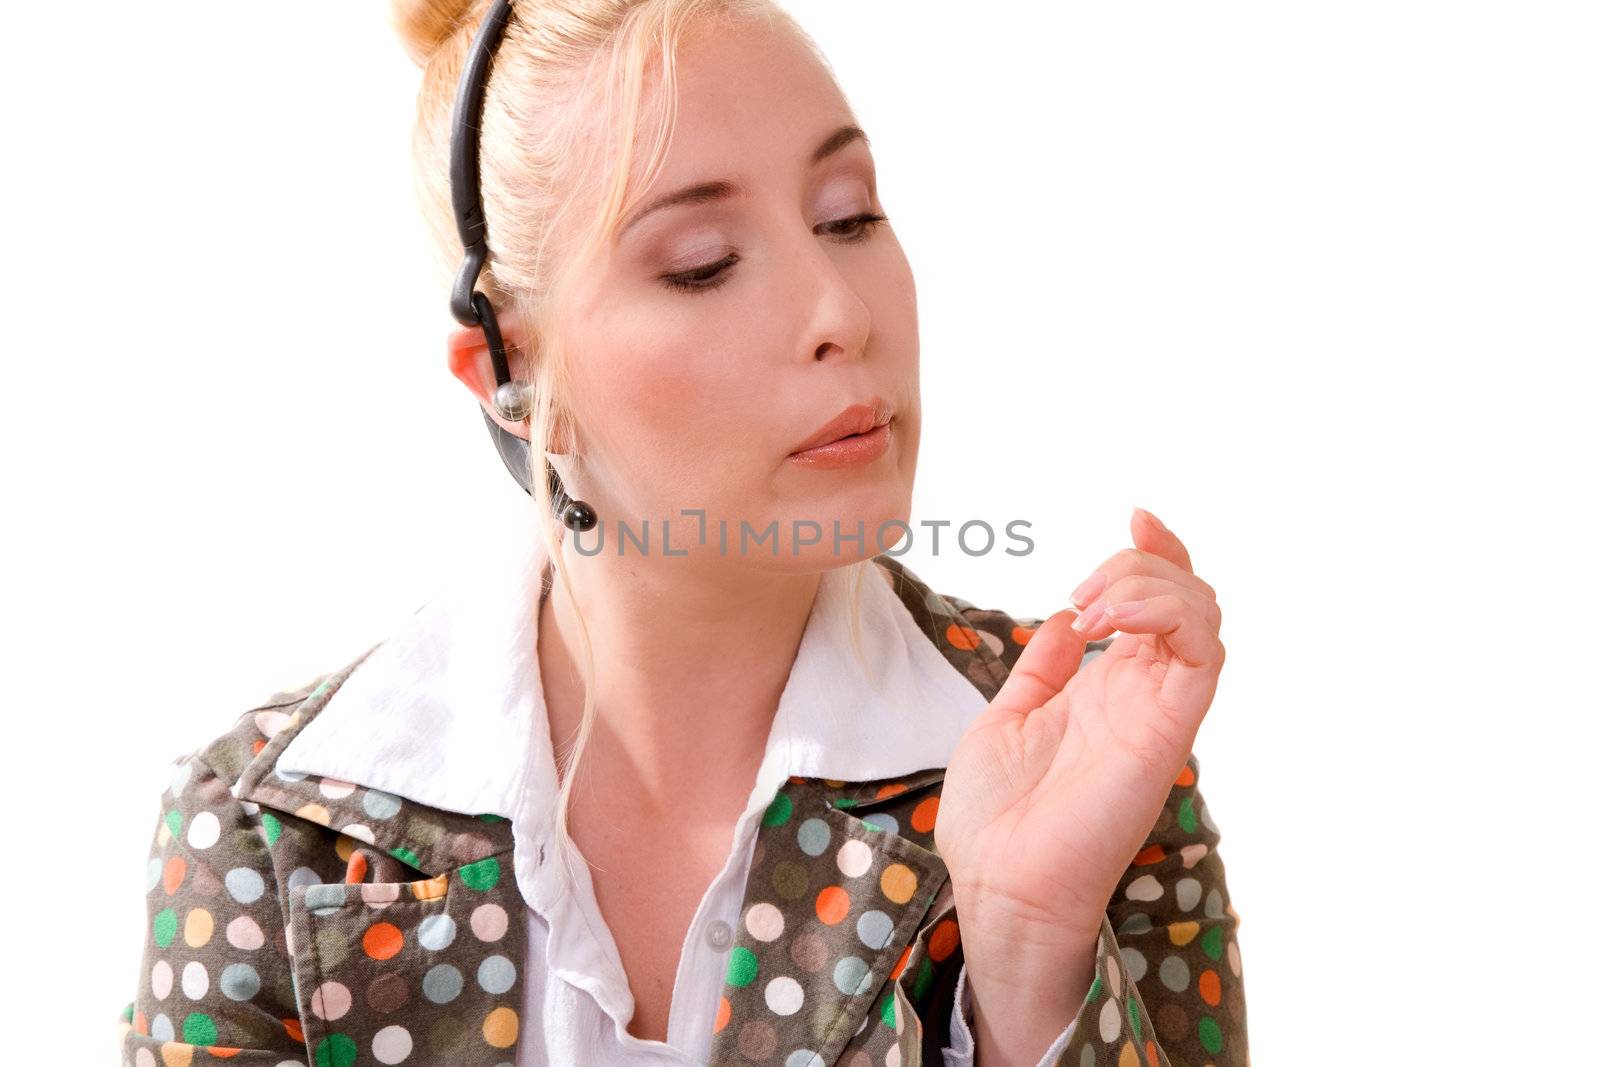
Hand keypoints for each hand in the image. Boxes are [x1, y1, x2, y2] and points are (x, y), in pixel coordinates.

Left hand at [935, 508, 1224, 1055]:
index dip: (1157, 552)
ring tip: (1093, 605)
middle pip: (1189, 597)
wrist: (998, 882)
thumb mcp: (1008, 716)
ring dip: (1153, 582)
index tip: (1134, 516)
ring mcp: (1159, 711)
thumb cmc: (996, 818)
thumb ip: (1042, 669)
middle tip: (1084, 591)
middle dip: (1145, 561)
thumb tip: (1059, 621)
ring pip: (1204, 615)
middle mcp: (1142, 695)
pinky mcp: (1168, 731)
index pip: (1158, 604)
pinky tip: (1108, 621)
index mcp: (1106, 689)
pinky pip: (1205, 654)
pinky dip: (1168, 613)